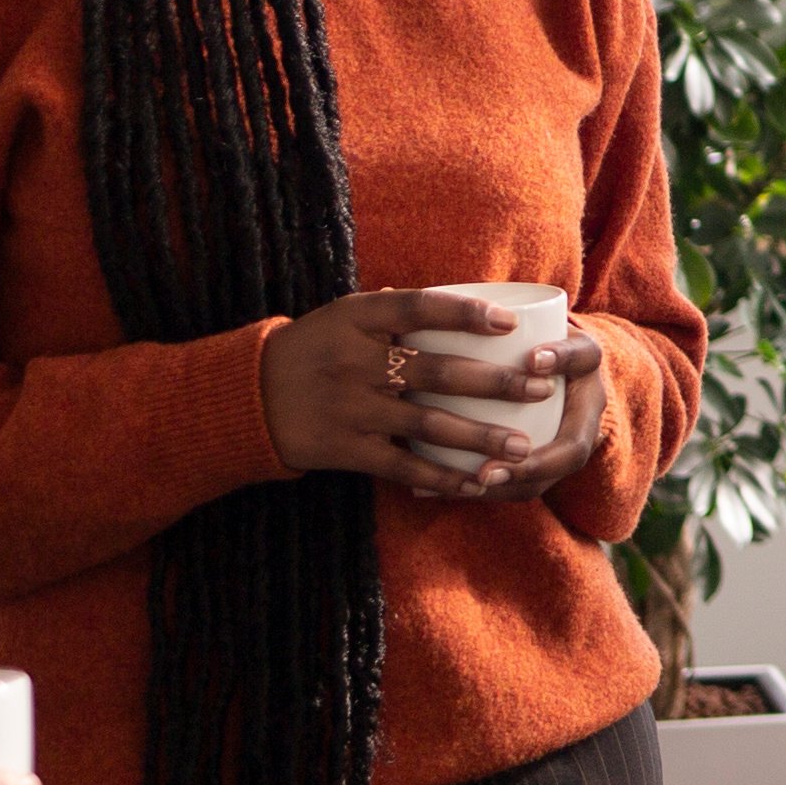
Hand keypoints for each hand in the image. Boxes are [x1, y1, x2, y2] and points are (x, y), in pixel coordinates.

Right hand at [260, 290, 568, 495]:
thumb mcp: (342, 316)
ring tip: (521, 446)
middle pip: (436, 370)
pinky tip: (476, 483)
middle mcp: (355, 361)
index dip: (466, 314)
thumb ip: (394, 311)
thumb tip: (465, 302)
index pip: (419, 309)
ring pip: (427, 424)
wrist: (245, 397)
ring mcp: (350, 407)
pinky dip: (441, 476)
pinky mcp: (345, 448)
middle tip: (539, 389)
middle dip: (494, 382)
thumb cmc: (312, 349)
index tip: (510, 323)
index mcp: (356, 319)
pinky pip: (402, 465)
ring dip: (479, 437)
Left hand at [439, 310, 601, 506]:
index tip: (532, 359)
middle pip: (575, 444)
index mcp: (583, 361)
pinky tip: (441, 490)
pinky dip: (488, 491)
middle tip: (488, 466)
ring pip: (550, 475)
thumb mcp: (522, 318)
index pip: (583, 356)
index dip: (562, 359)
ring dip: (511, 484)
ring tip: (472, 483)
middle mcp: (586, 405)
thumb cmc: (525, 337)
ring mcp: (571, 439)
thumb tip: (389, 290)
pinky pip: (525, 487)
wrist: (562, 370)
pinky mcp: (549, 465)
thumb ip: (475, 310)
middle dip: (533, 461)